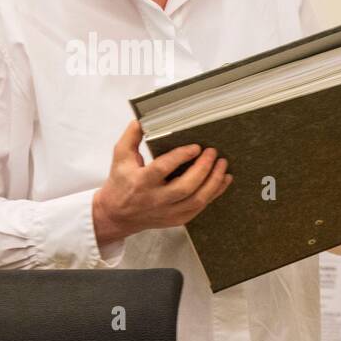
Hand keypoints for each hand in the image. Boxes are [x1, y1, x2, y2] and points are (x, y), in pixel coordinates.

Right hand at [92, 120, 231, 245]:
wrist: (117, 216)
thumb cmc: (120, 183)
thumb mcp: (120, 157)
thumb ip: (131, 137)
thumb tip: (141, 120)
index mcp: (140, 182)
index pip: (162, 169)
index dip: (181, 157)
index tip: (196, 147)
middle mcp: (155, 199)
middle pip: (185, 187)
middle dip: (203, 169)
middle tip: (213, 153)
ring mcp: (167, 212)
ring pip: (196, 200)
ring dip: (213, 182)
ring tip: (222, 165)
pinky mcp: (175, 219)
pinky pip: (199, 208)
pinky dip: (214, 194)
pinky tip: (222, 180)